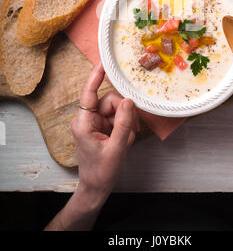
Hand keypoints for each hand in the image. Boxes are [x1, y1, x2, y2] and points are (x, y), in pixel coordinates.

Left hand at [71, 62, 138, 209]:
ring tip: (127, 139)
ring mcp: (94, 122)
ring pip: (116, 109)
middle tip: (132, 129)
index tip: (103, 62)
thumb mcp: (117, 148)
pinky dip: (124, 127)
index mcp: (83, 123)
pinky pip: (117, 117)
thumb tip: (128, 100)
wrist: (97, 188)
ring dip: (126, 122)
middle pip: (110, 101)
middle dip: (124, 113)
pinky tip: (124, 140)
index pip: (89, 93)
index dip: (96, 76)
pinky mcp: (101, 126)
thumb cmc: (102, 172)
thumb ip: (124, 123)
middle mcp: (87, 119)